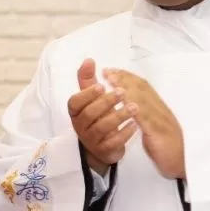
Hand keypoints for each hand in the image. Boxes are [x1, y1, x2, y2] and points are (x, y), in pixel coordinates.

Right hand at [68, 59, 137, 174]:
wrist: (102, 146)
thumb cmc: (97, 116)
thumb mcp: (92, 99)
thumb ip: (88, 80)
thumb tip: (89, 60)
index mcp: (76, 112)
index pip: (74, 102)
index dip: (87, 94)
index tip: (101, 85)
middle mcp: (80, 126)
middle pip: (89, 114)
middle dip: (106, 102)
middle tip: (122, 92)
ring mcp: (91, 140)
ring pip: (102, 128)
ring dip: (119, 116)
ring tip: (135, 107)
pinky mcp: (103, 150)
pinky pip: (112, 143)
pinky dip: (124, 134)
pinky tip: (135, 125)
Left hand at [103, 69, 184, 178]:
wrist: (185, 165)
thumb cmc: (170, 152)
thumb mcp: (157, 132)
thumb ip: (148, 120)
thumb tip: (136, 109)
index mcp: (161, 111)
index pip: (145, 89)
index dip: (130, 78)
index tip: (115, 71)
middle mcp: (162, 112)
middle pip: (143, 90)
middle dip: (125, 78)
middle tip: (108, 71)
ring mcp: (162, 121)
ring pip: (144, 100)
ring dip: (126, 88)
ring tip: (111, 80)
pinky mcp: (159, 133)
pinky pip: (146, 118)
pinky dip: (134, 107)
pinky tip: (123, 101)